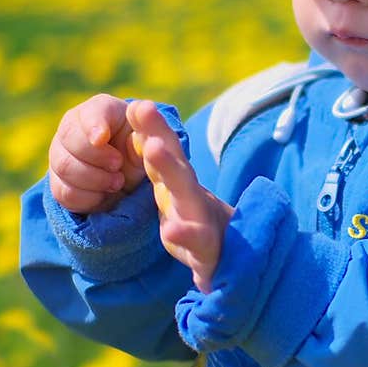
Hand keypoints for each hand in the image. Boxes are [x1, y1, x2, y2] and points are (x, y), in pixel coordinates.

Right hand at [48, 94, 145, 212]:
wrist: (130, 177)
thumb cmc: (139, 149)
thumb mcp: (148, 139)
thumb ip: (146, 127)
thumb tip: (142, 110)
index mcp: (97, 110)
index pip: (90, 111)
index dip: (94, 124)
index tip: (102, 138)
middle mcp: (71, 128)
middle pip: (69, 139)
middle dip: (96, 156)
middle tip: (117, 165)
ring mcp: (59, 155)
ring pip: (64, 166)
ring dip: (94, 179)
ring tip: (117, 182)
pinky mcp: (58, 182)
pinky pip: (64, 191)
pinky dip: (87, 197)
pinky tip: (104, 194)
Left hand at [126, 99, 233, 292]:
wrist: (232, 261)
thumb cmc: (198, 223)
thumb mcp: (176, 192)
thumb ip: (160, 163)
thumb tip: (138, 117)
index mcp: (179, 184)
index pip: (165, 150)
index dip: (152, 127)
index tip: (135, 105)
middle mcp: (191, 197)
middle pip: (175, 162)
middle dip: (159, 135)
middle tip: (142, 108)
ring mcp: (201, 221)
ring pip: (186, 194)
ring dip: (170, 169)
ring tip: (153, 148)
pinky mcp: (208, 251)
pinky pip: (197, 243)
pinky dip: (187, 236)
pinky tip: (172, 231)